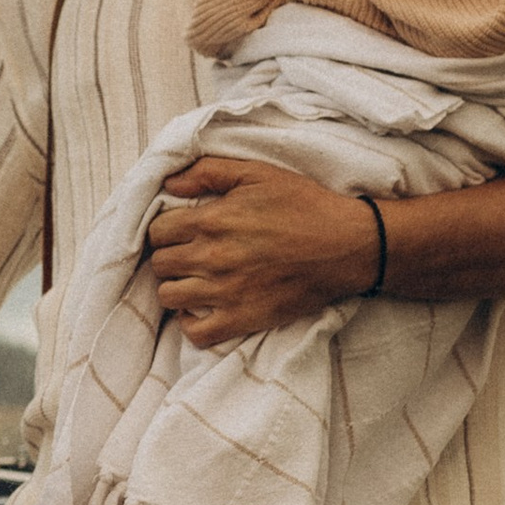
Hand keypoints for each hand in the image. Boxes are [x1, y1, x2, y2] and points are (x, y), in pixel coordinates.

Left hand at [147, 157, 384, 344]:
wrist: (346, 245)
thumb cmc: (304, 205)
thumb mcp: (258, 174)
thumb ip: (208, 172)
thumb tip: (169, 181)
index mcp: (211, 220)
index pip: (157, 231)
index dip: (166, 230)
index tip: (181, 232)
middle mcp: (211, 257)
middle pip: (159, 264)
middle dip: (170, 257)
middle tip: (190, 254)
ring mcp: (224, 291)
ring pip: (169, 297)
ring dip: (176, 287)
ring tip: (194, 280)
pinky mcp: (242, 319)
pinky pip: (195, 333)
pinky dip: (191, 323)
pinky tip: (202, 309)